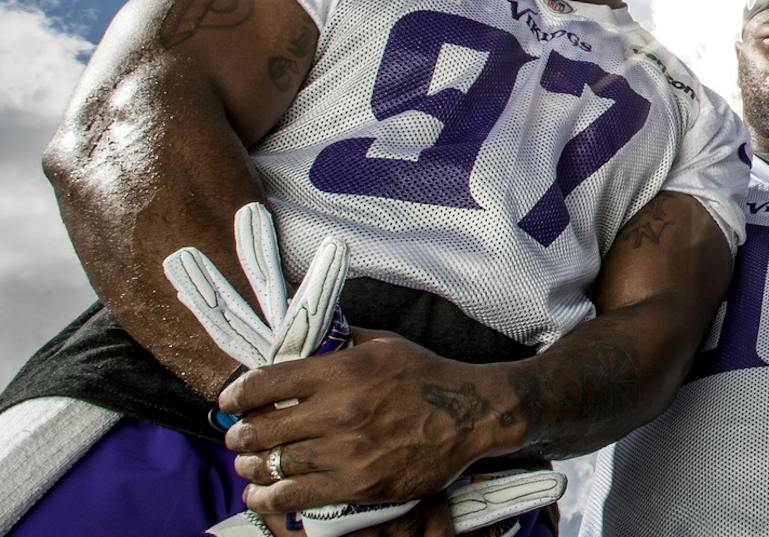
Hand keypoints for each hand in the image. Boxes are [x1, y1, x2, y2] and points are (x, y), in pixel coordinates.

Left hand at [221, 329, 506, 516]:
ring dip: (250, 467)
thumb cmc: (425, 376)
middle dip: (238, 435)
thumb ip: (339, 343)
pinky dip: (268, 498)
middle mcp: (339, 410)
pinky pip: (296, 495)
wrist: (470, 414)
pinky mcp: (357, 484)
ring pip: (273, 465)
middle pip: (261, 428)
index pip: (265, 382)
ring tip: (246, 466)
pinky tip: (259, 496)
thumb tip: (302, 341)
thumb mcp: (383, 344)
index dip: (236, 395)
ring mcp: (347, 451)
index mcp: (341, 370)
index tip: (228, 402)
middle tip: (236, 437)